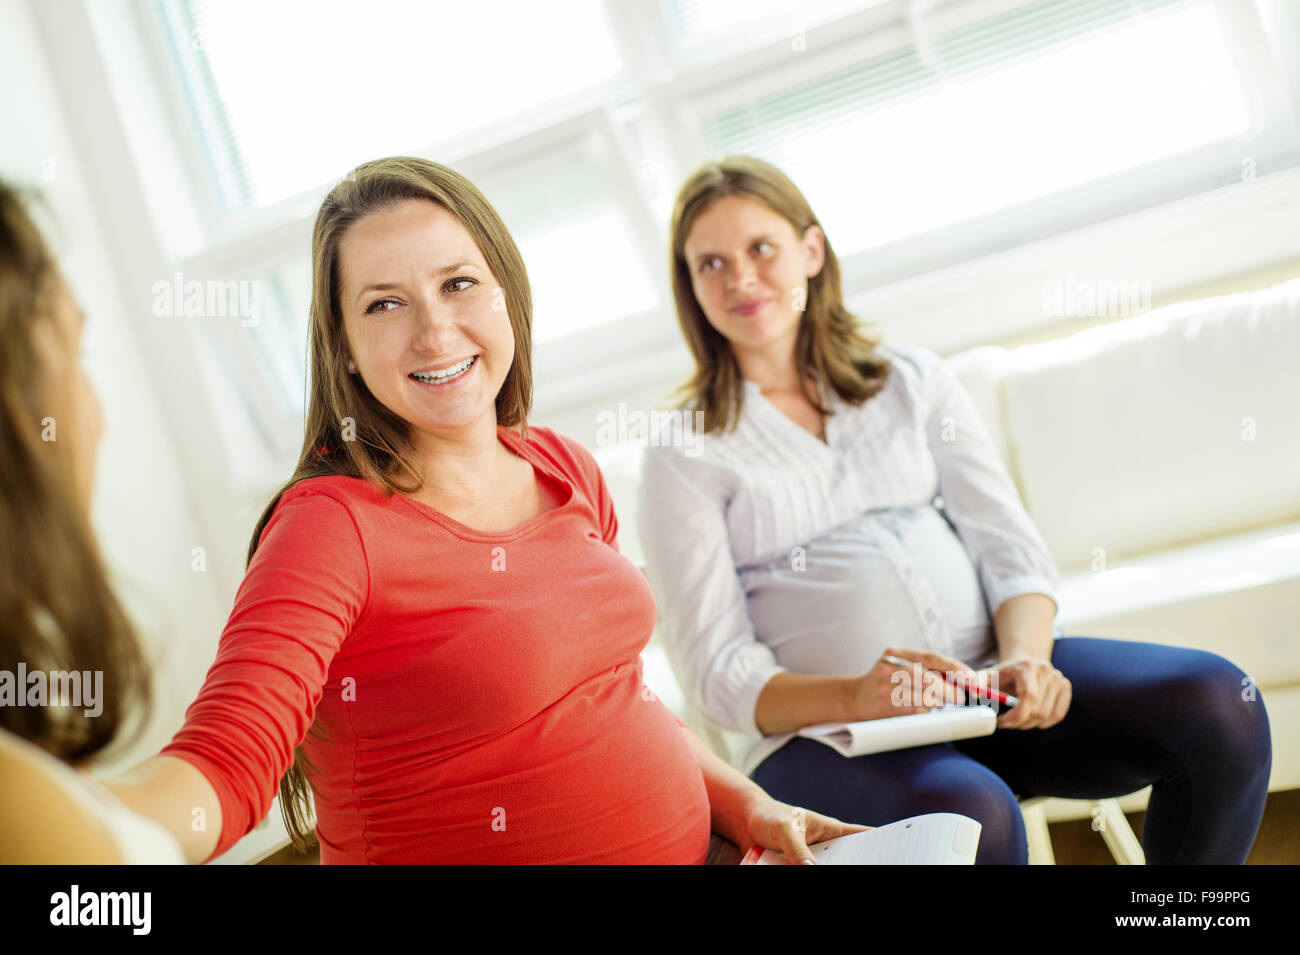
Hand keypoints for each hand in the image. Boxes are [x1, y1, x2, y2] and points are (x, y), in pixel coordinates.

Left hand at [734, 794, 871, 864]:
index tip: (895, 852)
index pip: (862, 837)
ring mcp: (812, 861)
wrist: (744, 823)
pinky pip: (807, 874)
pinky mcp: (797, 869)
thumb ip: (798, 850)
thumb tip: (811, 870)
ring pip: (830, 869)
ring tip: (834, 869)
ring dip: (833, 870)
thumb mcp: (785, 830)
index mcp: (831, 831)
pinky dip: (810, 874)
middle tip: (866, 868)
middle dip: (856, 864)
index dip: (880, 843)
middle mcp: (825, 848)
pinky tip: (811, 874)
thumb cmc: (768, 817)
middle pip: (849, 861)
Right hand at [846, 646, 978, 720]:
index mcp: (897, 652)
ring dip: (938, 703)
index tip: (971, 679)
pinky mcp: (883, 705)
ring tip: (938, 703)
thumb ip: (927, 669)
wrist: (853, 697)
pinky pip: (914, 710)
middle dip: (950, 691)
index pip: (932, 658)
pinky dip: (925, 711)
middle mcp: (889, 667)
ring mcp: (884, 686)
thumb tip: (962, 680)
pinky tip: (923, 709)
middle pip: (930, 679)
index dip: (955, 668)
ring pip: (924, 697)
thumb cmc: (886, 683)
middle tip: (960, 698)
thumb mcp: (901, 667)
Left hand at [978, 654, 1071, 728]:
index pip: (1029, 698)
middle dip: (1020, 722)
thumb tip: (974, 694)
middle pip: (1038, 709)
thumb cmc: (1003, 674)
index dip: (1016, 716)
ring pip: (1047, 715)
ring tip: (1017, 719)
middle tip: (1008, 723)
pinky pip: (1058, 714)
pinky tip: (1032, 719)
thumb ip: (976, 683)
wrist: (1023, 663)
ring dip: (1030, 724)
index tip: (1002, 723)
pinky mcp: (1066, 687)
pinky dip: (1044, 722)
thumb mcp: (987, 676)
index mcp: (1027, 667)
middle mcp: (1047, 671)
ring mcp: (1059, 679)